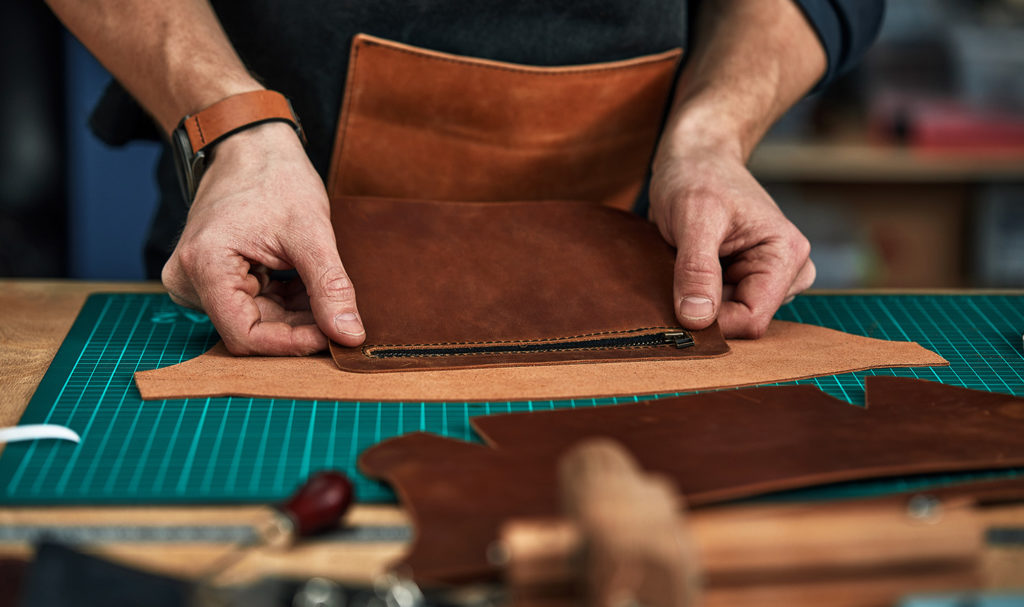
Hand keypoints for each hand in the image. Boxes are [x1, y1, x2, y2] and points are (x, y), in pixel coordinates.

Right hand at [161, 122, 364, 354]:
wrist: (251, 144)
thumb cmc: (275, 177)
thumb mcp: (311, 233)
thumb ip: (330, 287)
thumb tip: (350, 335)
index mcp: (203, 266)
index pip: (245, 335)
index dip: (291, 344)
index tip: (332, 339)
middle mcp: (188, 279)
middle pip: (251, 329)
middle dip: (299, 327)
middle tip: (341, 318)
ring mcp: (196, 279)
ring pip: (255, 320)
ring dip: (295, 315)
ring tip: (326, 293)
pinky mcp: (211, 278)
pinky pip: (252, 306)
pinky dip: (286, 303)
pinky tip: (309, 287)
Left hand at [649, 145, 814, 338]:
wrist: (696, 156)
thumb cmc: (697, 176)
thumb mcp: (693, 218)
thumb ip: (697, 269)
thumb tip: (698, 319)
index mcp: (787, 254)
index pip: (753, 319)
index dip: (714, 322)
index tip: (677, 305)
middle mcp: (788, 270)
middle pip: (743, 321)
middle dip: (707, 308)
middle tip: (677, 273)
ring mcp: (769, 276)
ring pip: (730, 315)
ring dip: (700, 299)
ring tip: (684, 262)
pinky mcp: (748, 277)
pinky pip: (722, 305)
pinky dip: (699, 293)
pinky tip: (688, 266)